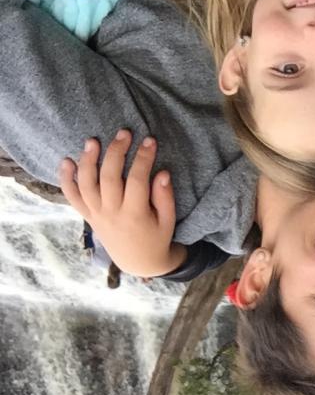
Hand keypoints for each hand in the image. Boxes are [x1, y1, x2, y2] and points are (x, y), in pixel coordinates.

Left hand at [59, 129, 185, 276]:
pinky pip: (72, 197)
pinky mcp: (88, 216)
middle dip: (116, 152)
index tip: (150, 141)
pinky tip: (66, 160)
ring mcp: (97, 215)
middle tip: (124, 133)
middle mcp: (112, 213)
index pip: (137, 180)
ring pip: (86, 184)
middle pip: (109, 177)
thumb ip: (165, 197)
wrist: (138, 262)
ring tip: (92, 141)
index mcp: (135, 215)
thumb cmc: (157, 237)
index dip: (143, 158)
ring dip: (87, 161)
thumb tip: (162, 172)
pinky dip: (66, 179)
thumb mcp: (168, 220)